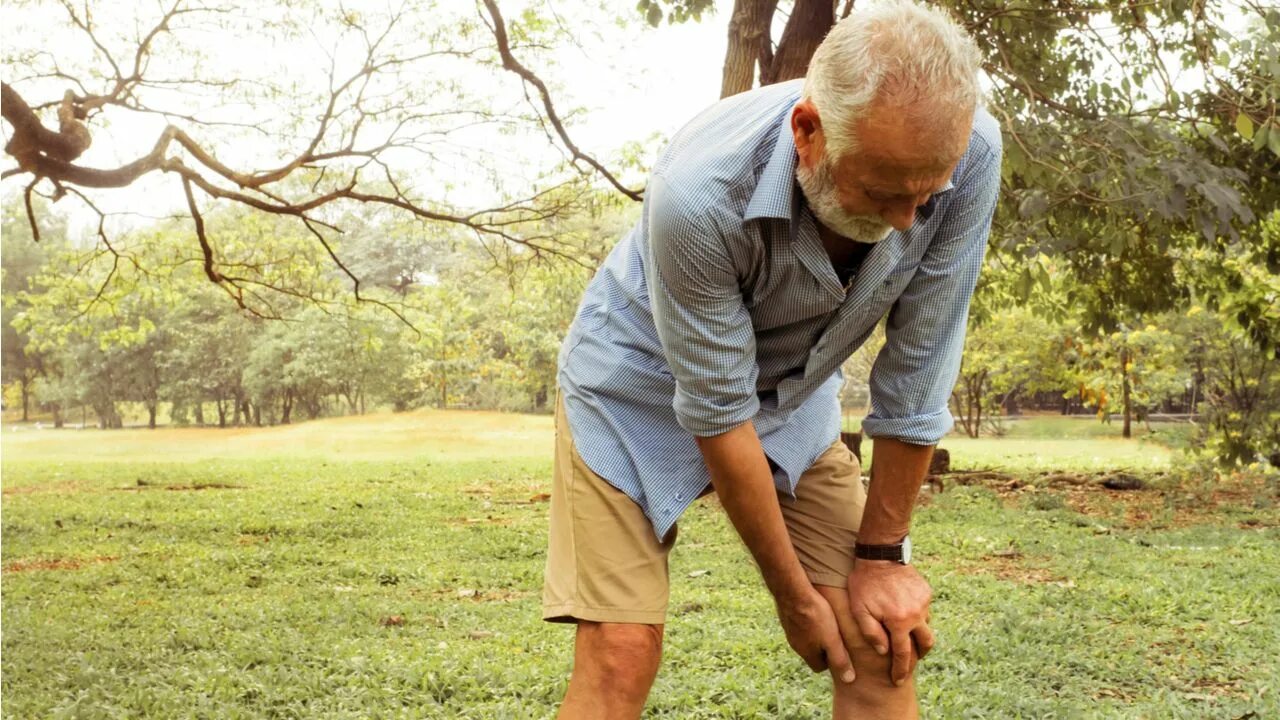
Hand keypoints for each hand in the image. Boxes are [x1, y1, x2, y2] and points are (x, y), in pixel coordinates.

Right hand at [776, 587, 856, 684]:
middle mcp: (796, 645)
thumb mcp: (832, 639)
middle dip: (823, 647)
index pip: (819, 667)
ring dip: (815, 634)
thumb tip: (849, 679)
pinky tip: (814, 610)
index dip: (831, 661)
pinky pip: (798, 625)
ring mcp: (789, 631)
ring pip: (805, 638)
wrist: (792, 591)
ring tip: (827, 622)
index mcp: (807, 653)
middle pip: (812, 652)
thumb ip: (840, 659)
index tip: (839, 650)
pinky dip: (807, 621)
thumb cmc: (816, 615)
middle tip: (835, 636)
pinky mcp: (786, 617)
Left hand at [846, 559, 933, 685]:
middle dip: (918, 656)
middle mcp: (917, 614)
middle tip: (909, 662)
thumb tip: (883, 651)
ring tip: (906, 638)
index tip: (897, 681)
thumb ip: (871, 633)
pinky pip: (925, 611)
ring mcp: (924, 603)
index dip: (900, 670)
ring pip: (927, 626)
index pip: (903, 654)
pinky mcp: (926, 592)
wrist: (880, 555)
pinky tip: (905, 615)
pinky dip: (918, 617)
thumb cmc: (864, 583)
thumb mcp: (859, 610)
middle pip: (925, 644)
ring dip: (918, 635)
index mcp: (900, 622)